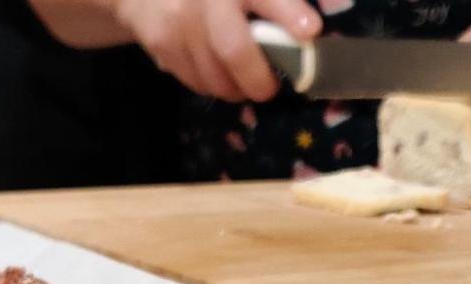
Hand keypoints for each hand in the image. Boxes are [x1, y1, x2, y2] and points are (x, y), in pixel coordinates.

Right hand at [112, 0, 321, 101]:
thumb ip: (275, 4)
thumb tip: (308, 29)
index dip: (289, 14)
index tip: (310, 30)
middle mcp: (205, 1)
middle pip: (234, 50)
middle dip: (258, 80)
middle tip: (267, 88)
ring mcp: (179, 22)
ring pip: (214, 76)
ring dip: (233, 88)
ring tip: (241, 79)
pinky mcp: (160, 41)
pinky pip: (193, 79)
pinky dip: (209, 83)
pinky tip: (213, 68)